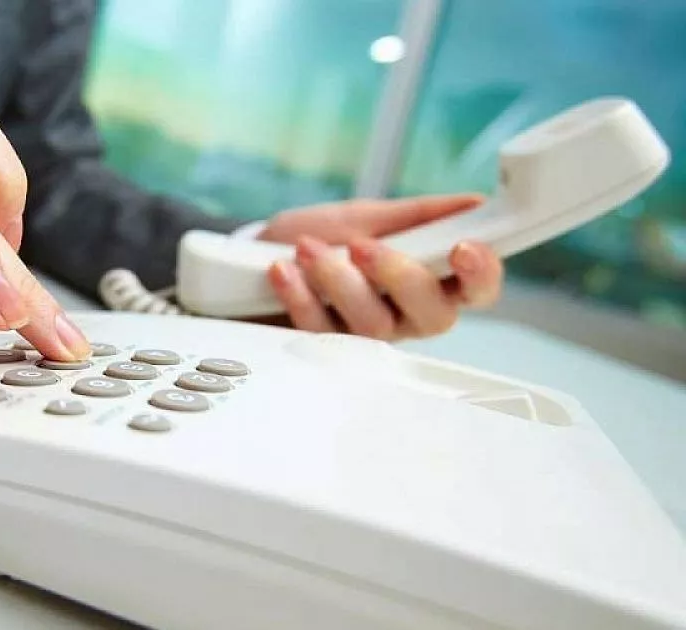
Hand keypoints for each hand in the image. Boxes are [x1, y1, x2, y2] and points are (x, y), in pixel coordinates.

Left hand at [254, 194, 502, 339]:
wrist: (251, 260)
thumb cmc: (318, 238)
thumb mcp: (364, 216)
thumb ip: (417, 216)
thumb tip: (473, 203)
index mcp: (428, 280)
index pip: (475, 289)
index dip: (481, 274)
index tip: (464, 248)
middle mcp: (404, 315)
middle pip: (434, 315)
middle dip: (398, 275)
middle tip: (361, 245)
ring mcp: (365, 337)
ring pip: (374, 325)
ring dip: (337, 279)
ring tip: (307, 249)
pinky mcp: (323, 350)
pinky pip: (322, 332)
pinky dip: (300, 295)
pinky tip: (283, 270)